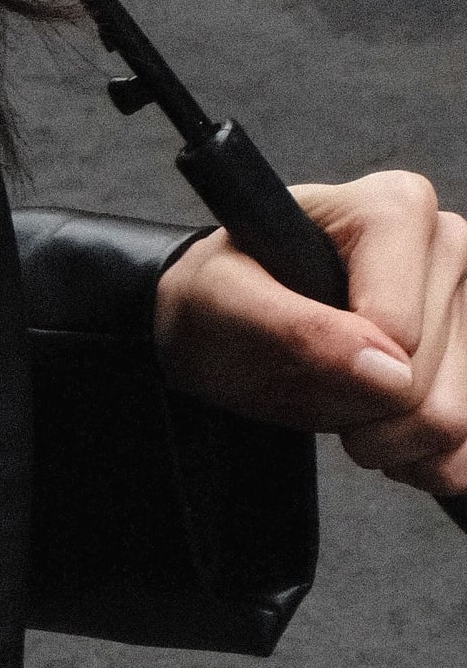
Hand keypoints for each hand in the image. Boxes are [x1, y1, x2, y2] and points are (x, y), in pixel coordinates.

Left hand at [153, 170, 466, 499]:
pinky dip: (423, 459)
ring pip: (452, 421)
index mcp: (395, 208)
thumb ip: (296, 329)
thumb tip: (389, 370)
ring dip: (388, 441)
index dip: (339, 363)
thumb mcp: (223, 302)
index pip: (396, 330)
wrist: (230, 332)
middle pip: (423, 383)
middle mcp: (451, 246)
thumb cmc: (226, 301)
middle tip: (316, 381)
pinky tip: (389, 430)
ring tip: (349, 405)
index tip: (301, 346)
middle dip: (356, 408)